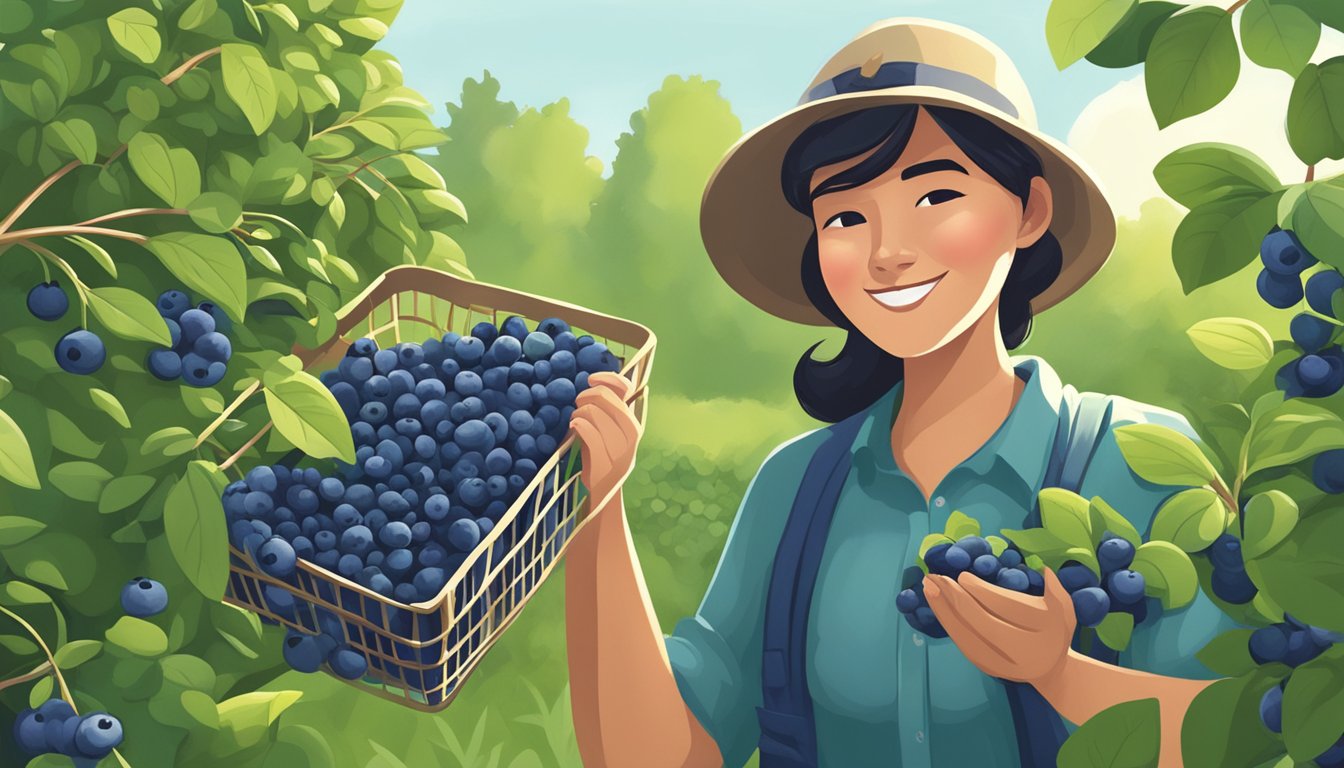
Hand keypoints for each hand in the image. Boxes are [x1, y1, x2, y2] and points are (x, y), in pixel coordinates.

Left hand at [569, 372, 642, 515]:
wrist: (605, 491)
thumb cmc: (603, 454)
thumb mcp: (611, 429)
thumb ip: (609, 408)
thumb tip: (596, 382)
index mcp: (634, 422)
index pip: (625, 388)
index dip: (606, 378)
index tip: (590, 379)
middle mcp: (631, 432)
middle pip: (604, 396)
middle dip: (585, 396)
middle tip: (578, 405)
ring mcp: (619, 448)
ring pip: (592, 412)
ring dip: (578, 413)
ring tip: (576, 422)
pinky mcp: (604, 460)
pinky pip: (587, 429)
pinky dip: (578, 424)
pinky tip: (575, 427)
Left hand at [923, 566, 1075, 685]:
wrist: (1050, 671)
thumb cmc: (1054, 631)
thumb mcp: (1064, 609)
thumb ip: (1056, 589)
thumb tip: (1044, 570)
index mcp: (1041, 632)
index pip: (1005, 608)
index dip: (981, 591)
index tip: (962, 576)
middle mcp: (1020, 650)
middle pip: (980, 620)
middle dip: (955, 597)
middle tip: (936, 577)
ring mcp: (1001, 662)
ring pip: (966, 633)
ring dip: (942, 608)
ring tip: (927, 587)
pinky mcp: (985, 666)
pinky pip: (961, 642)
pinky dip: (946, 621)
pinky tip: (935, 605)